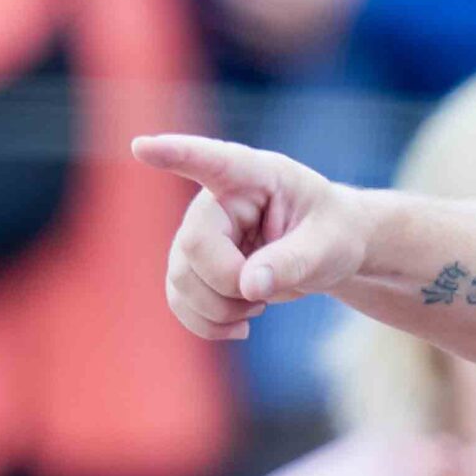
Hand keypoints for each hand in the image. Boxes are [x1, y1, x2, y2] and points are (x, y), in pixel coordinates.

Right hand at [132, 133, 373, 337]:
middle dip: (230, 284)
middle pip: (194, 247)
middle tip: (268, 294)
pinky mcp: (192, 265)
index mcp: (255, 176)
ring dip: (221, 310)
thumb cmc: (332, 234)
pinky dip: (206, 325)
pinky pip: (177, 300)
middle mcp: (215, 201)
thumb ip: (294, 261)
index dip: (176, 154)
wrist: (326, 251)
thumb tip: (248, 286)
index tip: (143, 147)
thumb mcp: (330, 245)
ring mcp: (198, 233)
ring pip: (181, 281)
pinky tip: (238, 328)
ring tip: (260, 306)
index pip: (211, 160)